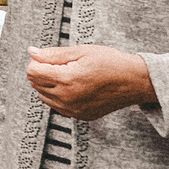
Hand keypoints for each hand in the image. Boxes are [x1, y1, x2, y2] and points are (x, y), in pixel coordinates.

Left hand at [25, 43, 156, 119]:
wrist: (136, 81)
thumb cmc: (112, 63)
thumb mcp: (82, 51)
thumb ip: (53, 54)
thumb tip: (32, 52)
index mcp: (67, 80)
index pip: (32, 72)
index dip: (38, 61)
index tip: (50, 58)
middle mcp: (68, 98)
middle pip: (35, 84)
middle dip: (43, 72)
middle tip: (63, 65)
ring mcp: (73, 110)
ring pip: (43, 96)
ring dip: (49, 85)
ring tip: (69, 76)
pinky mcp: (79, 116)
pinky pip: (56, 106)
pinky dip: (59, 96)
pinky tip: (74, 87)